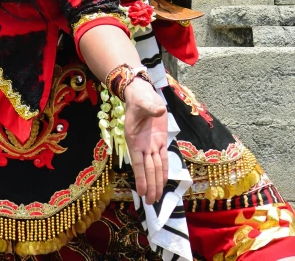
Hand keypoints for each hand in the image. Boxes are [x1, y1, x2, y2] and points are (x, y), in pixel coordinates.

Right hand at [123, 79, 167, 203]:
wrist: (142, 94)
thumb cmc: (140, 98)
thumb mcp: (144, 101)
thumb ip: (151, 107)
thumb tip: (159, 111)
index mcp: (134, 139)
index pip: (138, 163)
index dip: (141, 178)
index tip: (142, 192)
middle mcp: (142, 145)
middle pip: (148, 169)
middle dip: (150, 186)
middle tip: (152, 202)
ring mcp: (151, 144)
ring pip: (155, 167)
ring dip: (156, 183)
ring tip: (156, 198)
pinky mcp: (160, 141)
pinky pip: (162, 159)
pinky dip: (163, 171)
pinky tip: (163, 183)